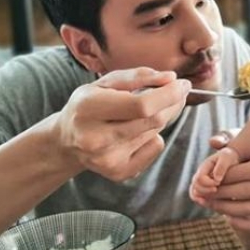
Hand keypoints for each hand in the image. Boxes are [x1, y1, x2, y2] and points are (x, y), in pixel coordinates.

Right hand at [56, 67, 190, 180]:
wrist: (67, 140)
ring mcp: (107, 159)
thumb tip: (171, 78)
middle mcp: (95, 138)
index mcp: (88, 108)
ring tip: (149, 108)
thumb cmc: (90, 104)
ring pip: (155, 131)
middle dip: (173, 103)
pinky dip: (154, 135)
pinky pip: (155, 148)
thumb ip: (138, 76)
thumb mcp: (106, 82)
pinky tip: (137, 131)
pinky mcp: (118, 173)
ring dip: (162, 115)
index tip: (183, 83)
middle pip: (153, 120)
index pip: (141, 105)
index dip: (169, 94)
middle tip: (179, 91)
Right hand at [190, 147, 240, 202]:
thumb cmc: (229, 158)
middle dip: (205, 191)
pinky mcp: (204, 190)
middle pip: (195, 187)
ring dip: (203, 197)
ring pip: (194, 193)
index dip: (207, 183)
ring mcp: (201, 183)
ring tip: (214, 197)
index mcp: (204, 167)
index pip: (200, 178)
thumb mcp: (227, 158)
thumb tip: (216, 179)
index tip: (218, 183)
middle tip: (216, 190)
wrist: (230, 160)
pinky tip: (209, 204)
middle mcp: (199, 175)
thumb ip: (221, 166)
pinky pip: (198, 198)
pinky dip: (202, 201)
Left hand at [197, 132, 249, 230]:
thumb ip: (224, 139)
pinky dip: (238, 222)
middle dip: (223, 192)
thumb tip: (214, 142)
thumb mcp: (234, 142)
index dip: (230, 175)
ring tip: (208, 202)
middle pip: (249, 190)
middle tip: (204, 193)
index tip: (211, 178)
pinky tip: (224, 215)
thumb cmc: (240, 155)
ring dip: (225, 207)